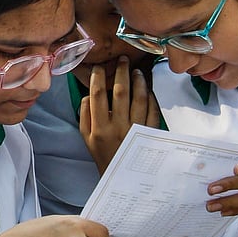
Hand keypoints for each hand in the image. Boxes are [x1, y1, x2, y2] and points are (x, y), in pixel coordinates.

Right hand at [79, 57, 160, 173]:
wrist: (122, 177)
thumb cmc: (103, 155)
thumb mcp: (86, 138)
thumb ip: (85, 115)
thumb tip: (89, 94)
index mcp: (100, 128)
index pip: (97, 95)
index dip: (98, 77)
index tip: (99, 67)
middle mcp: (118, 127)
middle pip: (120, 92)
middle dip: (121, 72)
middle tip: (122, 59)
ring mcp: (136, 130)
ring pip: (140, 98)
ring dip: (139, 81)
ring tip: (136, 71)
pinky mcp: (150, 133)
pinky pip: (153, 110)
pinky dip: (151, 96)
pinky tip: (148, 88)